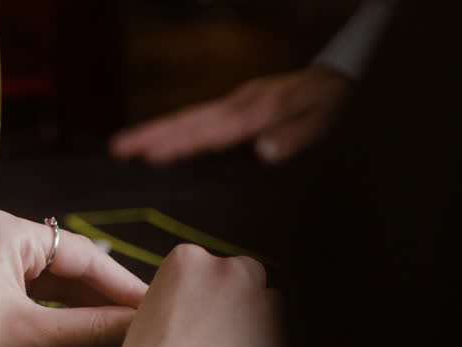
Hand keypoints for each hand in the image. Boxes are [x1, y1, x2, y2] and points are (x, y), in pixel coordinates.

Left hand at [0, 210, 148, 346]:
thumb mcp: (32, 334)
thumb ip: (90, 326)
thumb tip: (138, 324)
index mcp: (9, 232)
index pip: (83, 254)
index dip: (122, 283)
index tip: (155, 305)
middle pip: (70, 265)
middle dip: (106, 294)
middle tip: (149, 318)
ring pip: (53, 282)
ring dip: (86, 305)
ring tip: (127, 327)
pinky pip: (35, 295)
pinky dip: (61, 313)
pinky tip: (90, 329)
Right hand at [92, 245, 283, 346]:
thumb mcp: (149, 322)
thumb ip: (182, 304)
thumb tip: (207, 314)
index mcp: (188, 260)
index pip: (210, 270)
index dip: (205, 302)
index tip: (197, 327)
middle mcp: (230, 271)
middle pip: (245, 278)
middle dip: (237, 307)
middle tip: (218, 346)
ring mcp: (261, 302)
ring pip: (273, 308)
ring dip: (259, 330)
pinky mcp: (286, 337)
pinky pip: (286, 343)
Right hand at [109, 66, 353, 165]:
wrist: (344, 76)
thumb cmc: (335, 100)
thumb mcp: (326, 117)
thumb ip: (297, 134)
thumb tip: (265, 153)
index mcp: (257, 111)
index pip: (210, 131)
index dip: (178, 144)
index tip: (146, 155)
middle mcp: (241, 104)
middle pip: (189, 121)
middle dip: (152, 135)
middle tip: (118, 148)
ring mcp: (239, 103)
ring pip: (192, 118)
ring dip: (159, 132)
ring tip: (128, 146)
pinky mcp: (241, 106)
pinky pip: (204, 120)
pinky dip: (180, 130)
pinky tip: (168, 140)